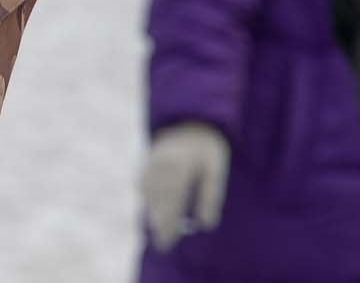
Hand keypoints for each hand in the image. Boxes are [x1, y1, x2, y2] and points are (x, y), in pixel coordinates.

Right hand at [141, 122, 229, 251]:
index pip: (172, 204)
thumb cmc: (208, 145)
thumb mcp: (216, 169)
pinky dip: (146, 196)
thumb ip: (210, 196)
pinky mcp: (148, 158)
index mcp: (179, 168)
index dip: (169, 225)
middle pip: (158, 201)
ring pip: (148, 193)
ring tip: (155, 229)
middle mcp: (161, 166)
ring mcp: (152, 161)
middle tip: (161, 244)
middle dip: (159, 223)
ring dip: (152, 211)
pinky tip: (149, 204)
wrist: (191, 116)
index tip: (169, 243)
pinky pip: (143, 181)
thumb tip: (206, 225)